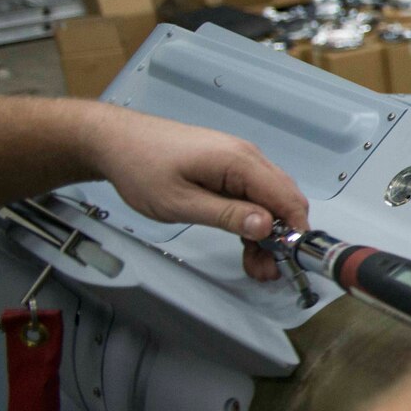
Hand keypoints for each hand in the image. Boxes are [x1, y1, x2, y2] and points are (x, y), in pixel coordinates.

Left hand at [82, 107, 309, 281]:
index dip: (295, 231)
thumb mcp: (180, 202)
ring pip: (270, 199)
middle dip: (283, 236)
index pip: (286, 198)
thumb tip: (267, 227)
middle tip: (268, 270)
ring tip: (255, 264)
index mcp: (239, 162)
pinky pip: (253, 194)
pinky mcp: (228, 167)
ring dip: (268, 231)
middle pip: (284, 199)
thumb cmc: (141, 169)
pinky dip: (253, 219)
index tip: (289, 262)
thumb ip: (226, 215)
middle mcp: (247, 157)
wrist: (114, 140)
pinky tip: (245, 242)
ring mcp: (238, 160)